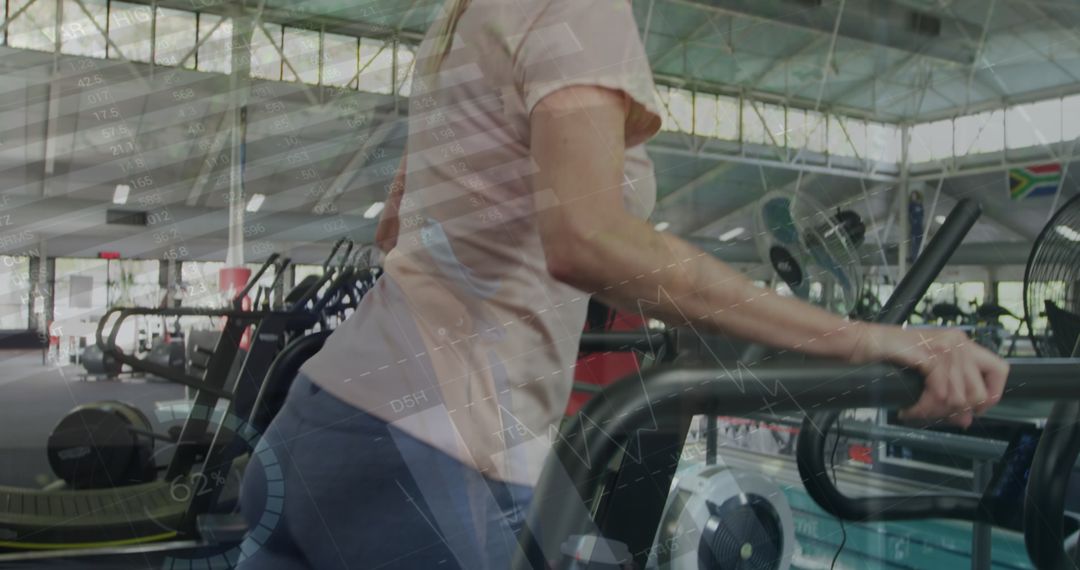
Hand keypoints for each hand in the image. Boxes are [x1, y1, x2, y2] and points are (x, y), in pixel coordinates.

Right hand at [850, 324, 1009, 427]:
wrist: (862, 341)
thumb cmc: (889, 354)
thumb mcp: (926, 374)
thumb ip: (949, 393)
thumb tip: (966, 419)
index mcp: (961, 342)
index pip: (1000, 370)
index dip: (991, 395)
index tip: (974, 409)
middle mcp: (957, 341)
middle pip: (978, 390)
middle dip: (957, 410)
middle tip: (936, 414)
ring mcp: (944, 346)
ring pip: (958, 396)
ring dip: (935, 411)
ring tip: (917, 411)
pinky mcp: (929, 355)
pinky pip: (939, 392)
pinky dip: (924, 407)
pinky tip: (911, 409)